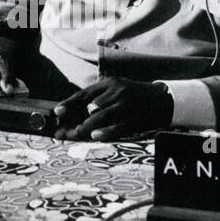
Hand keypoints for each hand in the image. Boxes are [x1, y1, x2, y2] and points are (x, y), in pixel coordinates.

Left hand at [53, 78, 173, 140]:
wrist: (162, 99)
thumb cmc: (133, 96)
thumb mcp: (115, 90)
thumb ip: (97, 99)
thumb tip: (73, 115)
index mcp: (109, 83)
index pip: (84, 94)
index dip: (69, 104)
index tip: (57, 113)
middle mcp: (117, 91)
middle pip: (90, 107)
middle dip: (75, 122)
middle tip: (63, 133)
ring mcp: (127, 104)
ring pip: (102, 116)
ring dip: (86, 127)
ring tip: (75, 135)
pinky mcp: (136, 117)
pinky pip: (118, 126)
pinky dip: (106, 132)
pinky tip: (95, 136)